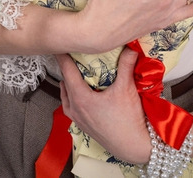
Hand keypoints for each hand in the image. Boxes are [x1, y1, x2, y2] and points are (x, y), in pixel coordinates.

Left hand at [57, 48, 150, 164]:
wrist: (133, 146)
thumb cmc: (127, 120)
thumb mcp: (126, 88)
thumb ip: (126, 65)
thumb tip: (130, 47)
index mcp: (81, 98)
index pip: (67, 72)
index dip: (62, 57)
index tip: (59, 45)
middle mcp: (75, 109)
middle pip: (65, 83)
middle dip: (66, 68)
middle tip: (69, 54)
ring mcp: (78, 119)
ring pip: (66, 96)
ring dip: (68, 83)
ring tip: (73, 72)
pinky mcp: (84, 125)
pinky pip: (71, 106)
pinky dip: (72, 96)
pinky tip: (79, 93)